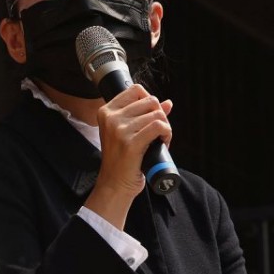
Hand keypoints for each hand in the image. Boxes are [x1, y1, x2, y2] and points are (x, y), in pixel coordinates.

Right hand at [85, 85, 172, 228]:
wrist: (115, 184)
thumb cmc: (121, 160)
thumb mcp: (127, 133)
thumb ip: (145, 115)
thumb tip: (167, 103)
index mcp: (106, 112)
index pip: (136, 90)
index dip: (149, 101)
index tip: (149, 117)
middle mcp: (111, 118)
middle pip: (150, 101)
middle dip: (159, 116)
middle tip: (155, 133)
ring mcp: (119, 130)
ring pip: (157, 114)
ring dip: (165, 127)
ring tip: (157, 141)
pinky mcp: (131, 142)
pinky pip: (159, 126)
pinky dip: (167, 134)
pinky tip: (162, 143)